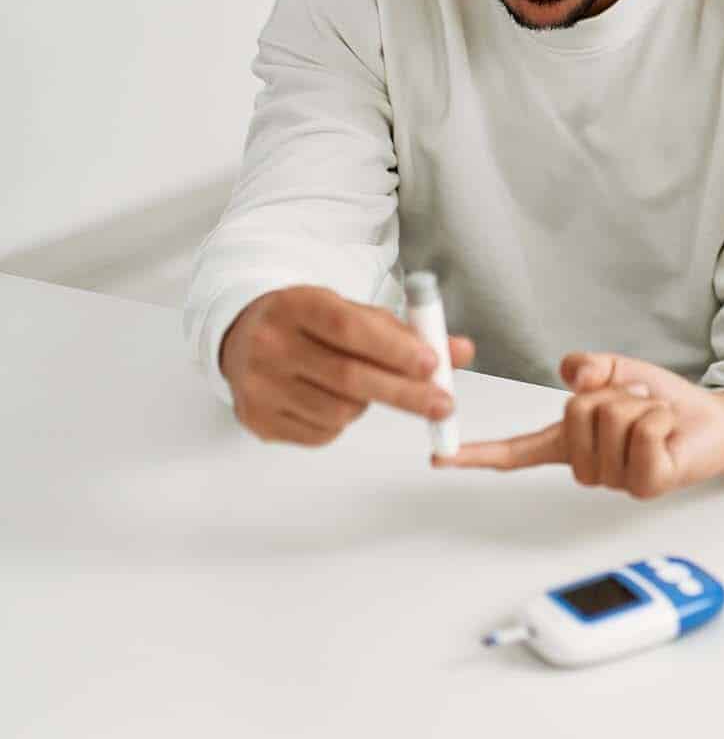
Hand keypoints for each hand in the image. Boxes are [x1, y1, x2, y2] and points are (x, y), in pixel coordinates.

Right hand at [219, 285, 475, 446]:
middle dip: (405, 393)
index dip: (394, 349)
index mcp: (297, 305)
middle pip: (348, 377)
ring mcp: (258, 385)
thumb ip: (409, 331)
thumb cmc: (314, 323)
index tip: (433, 365)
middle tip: (444, 404)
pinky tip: (336, 400)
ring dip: (370, 405)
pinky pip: (322, 433)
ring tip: (367, 386)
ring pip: (339, 410)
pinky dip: (343, 422)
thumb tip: (462, 352)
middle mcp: (270, 344)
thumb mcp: (355, 312)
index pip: (349, 328)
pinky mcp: (257, 420)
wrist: (246, 336)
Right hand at [440, 353, 723, 498]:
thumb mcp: (619, 372)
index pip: (517, 451)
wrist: (712, 422)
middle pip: (578, 411)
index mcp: (570, 442)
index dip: (479, 454)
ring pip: (613, 418)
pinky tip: (669, 432)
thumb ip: (591, 367)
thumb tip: (574, 374)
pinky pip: (644, 432)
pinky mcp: (646, 484)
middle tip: (637, 403)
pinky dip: (661, 417)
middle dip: (614, 394)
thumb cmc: (662, 403)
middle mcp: (587, 466)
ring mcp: (616, 480)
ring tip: (655, 417)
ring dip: (643, 405)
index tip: (442, 457)